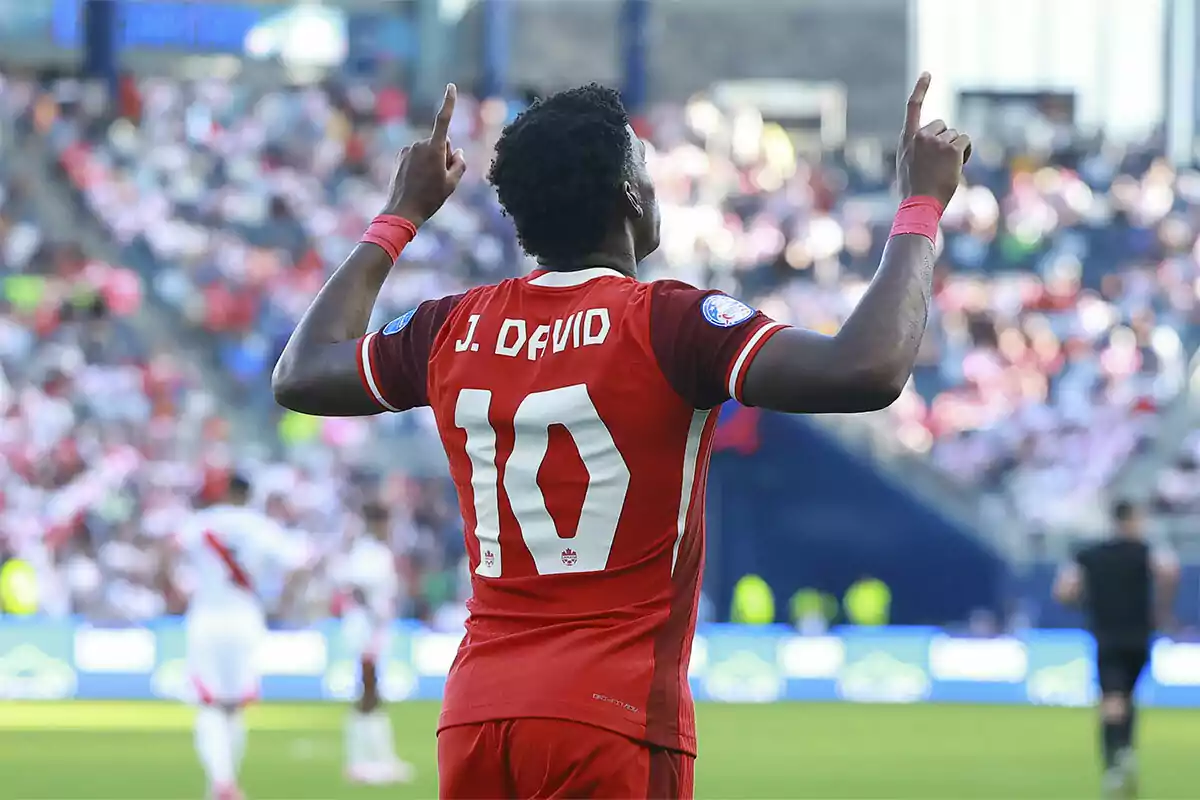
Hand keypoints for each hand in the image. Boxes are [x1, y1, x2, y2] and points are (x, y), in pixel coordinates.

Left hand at [383, 83, 467, 226]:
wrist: (402, 211)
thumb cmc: (430, 198)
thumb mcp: (452, 183)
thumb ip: (459, 163)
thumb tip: (457, 151)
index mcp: (434, 148)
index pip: (444, 120)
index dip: (449, 102)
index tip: (451, 87)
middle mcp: (419, 144)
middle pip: (440, 143)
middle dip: (443, 155)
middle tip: (439, 178)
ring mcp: (408, 149)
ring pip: (427, 150)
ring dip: (431, 161)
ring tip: (426, 183)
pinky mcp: (400, 155)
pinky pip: (416, 155)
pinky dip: (419, 164)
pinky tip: (416, 180)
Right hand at [897, 73, 970, 207]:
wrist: (918, 206)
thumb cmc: (914, 192)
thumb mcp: (907, 166)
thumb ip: (917, 149)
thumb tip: (935, 143)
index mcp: (906, 139)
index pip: (913, 107)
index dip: (921, 89)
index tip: (927, 73)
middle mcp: (920, 136)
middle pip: (943, 125)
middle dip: (945, 140)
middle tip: (938, 164)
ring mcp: (936, 141)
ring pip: (955, 135)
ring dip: (955, 150)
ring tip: (944, 170)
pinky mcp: (951, 149)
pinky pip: (965, 142)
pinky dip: (964, 154)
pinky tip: (955, 168)